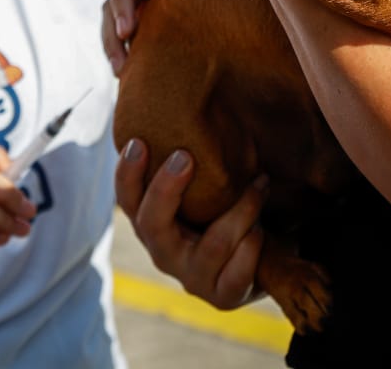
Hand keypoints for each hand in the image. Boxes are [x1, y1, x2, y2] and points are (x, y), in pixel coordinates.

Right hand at [103, 0, 183, 74]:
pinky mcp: (134, 18)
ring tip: (121, 73)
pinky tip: (127, 73)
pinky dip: (122, 53)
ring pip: (111, 26)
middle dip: (113, 37)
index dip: (121, 7)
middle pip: (110, 10)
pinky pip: (121, 37)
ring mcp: (128, 3)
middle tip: (121, 64)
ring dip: (113, 50)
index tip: (127, 31)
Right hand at [115, 138, 266, 309]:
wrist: (263, 258)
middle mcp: (165, 253)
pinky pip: (238, 270)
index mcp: (153, 224)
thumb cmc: (226, 212)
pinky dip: (253, 244)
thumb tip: (176, 94)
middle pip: (152, 223)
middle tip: (185, 156)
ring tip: (260, 184)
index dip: (127, 173)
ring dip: (242, 209)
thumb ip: (190, 156)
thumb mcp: (205, 186)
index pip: (127, 198)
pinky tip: (262, 230)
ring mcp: (193, 278)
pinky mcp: (223, 296)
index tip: (140, 141)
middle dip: (166, 188)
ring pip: (213, 243)